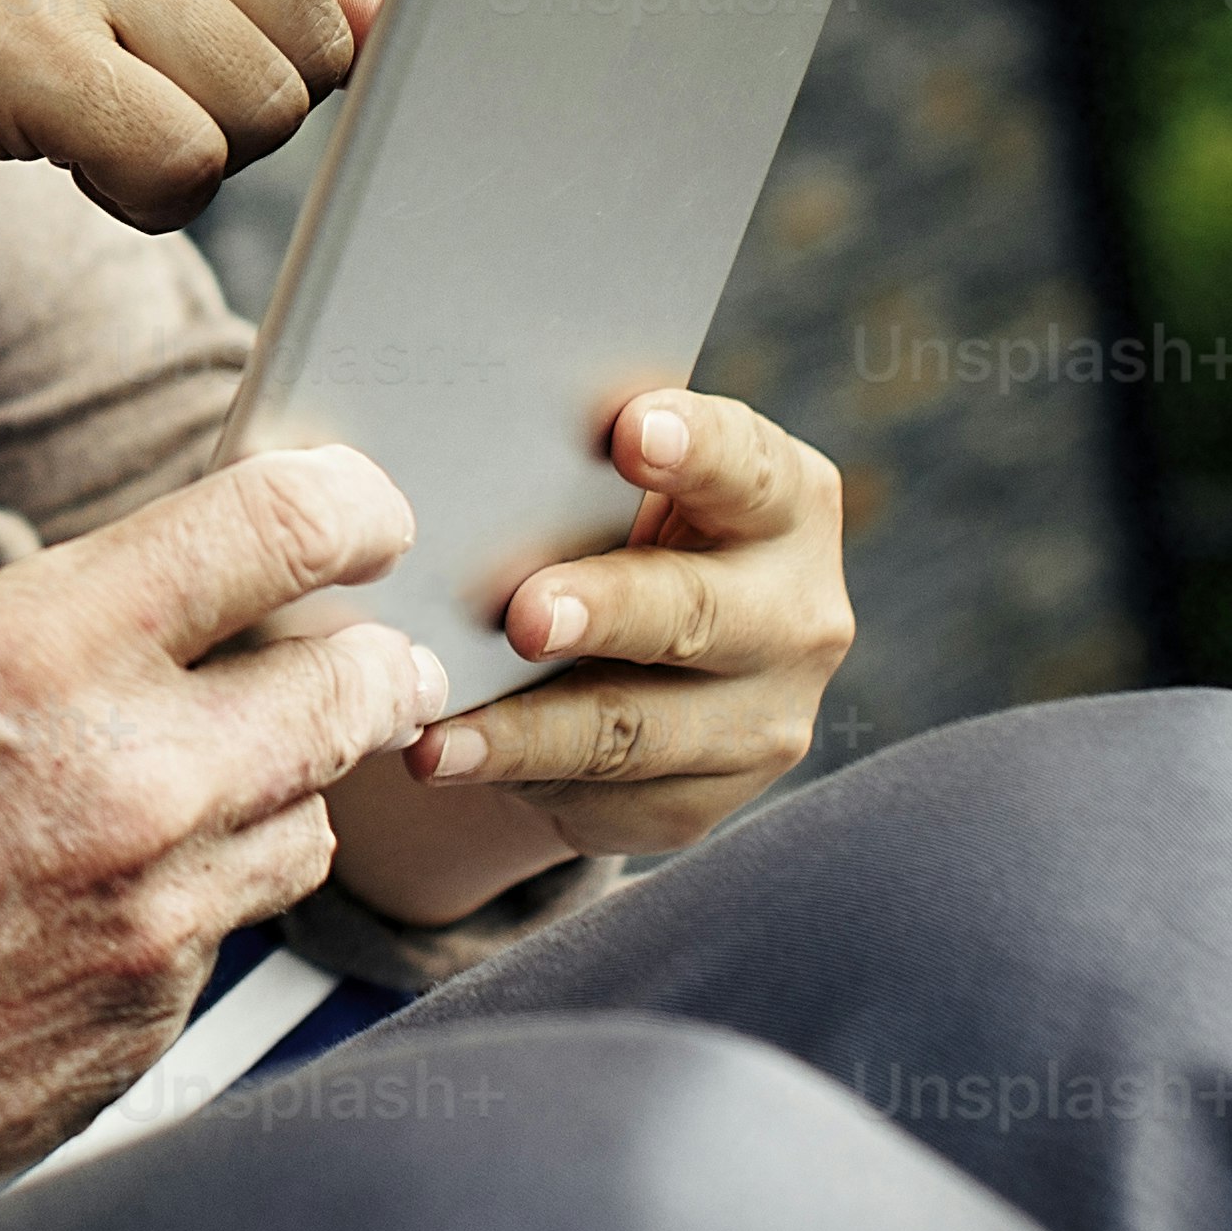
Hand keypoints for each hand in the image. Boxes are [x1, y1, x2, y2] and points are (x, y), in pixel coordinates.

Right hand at [0, 0, 442, 234]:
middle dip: (236, 82)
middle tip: (109, 60)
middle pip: (318, 32)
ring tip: (69, 95)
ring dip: (184, 144)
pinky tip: (50, 142)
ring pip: (262, 108)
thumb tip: (382, 31)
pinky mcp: (21, 38)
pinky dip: (132, 185)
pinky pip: (180, 162)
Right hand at [0, 448, 435, 1230]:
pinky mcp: (141, 1034)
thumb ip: (13, 643)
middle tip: (356, 656)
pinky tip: (70, 913)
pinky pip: (220, 939)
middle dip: (364, 661)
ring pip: (307, 826)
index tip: (359, 515)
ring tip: (179, 791)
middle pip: (354, 689)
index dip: (346, 506)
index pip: (275, 530)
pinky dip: (180, 909)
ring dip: (270, 793)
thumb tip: (122, 624)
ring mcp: (149, 926)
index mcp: (33, 656)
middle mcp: (127, 788)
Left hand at [325, 386, 857, 915]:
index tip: (630, 431)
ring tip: (435, 734)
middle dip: (606, 612)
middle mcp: (796, 612)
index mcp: (783, 499)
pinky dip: (518, 781)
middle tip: (524, 616)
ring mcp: (761, 720)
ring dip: (528, 732)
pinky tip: (450, 762)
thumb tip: (438, 429)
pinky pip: (605, 799)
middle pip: (699, 611)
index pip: (746, 465)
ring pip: (636, 729)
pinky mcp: (702, 802)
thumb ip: (564, 452)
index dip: (695, 446)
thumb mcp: (602, 480)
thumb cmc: (597, 524)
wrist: (620, 650)